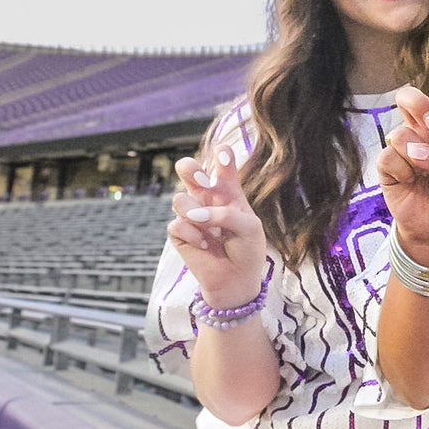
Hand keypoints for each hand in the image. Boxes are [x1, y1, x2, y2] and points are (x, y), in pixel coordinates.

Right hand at [167, 147, 266, 307]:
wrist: (237, 277)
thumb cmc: (247, 248)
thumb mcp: (250, 227)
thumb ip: (227, 214)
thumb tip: (195, 214)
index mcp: (229, 191)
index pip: (223, 166)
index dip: (221, 156)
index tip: (223, 150)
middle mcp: (206, 198)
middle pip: (188, 170)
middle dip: (189, 168)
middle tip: (200, 179)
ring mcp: (190, 214)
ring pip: (179, 198)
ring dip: (196, 214)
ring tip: (213, 232)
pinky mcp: (179, 232)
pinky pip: (178, 224)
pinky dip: (194, 235)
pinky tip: (206, 245)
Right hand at [377, 82, 428, 264]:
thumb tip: (415, 149)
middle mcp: (424, 132)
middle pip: (411, 98)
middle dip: (418, 105)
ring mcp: (403, 146)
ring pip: (399, 133)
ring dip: (414, 157)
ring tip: (423, 174)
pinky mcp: (386, 164)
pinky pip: (387, 156)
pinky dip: (402, 172)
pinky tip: (410, 181)